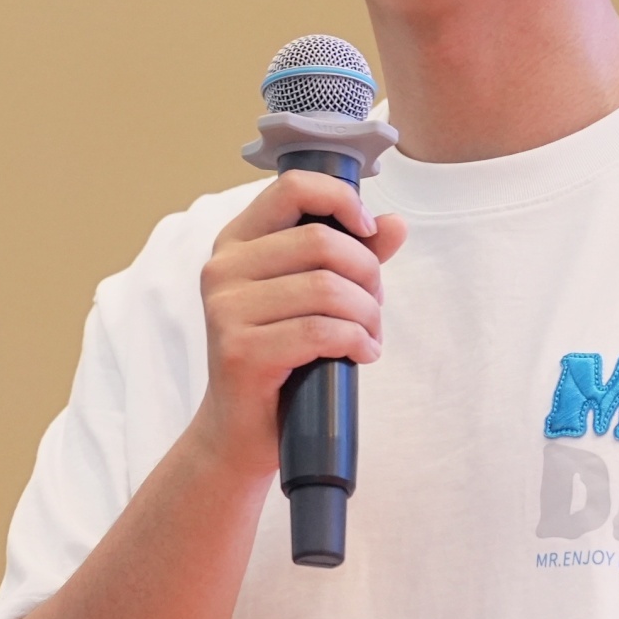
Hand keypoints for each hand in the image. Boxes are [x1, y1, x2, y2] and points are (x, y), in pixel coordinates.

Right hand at [186, 171, 408, 481]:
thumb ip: (351, 256)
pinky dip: (357, 342)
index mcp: (236, 243)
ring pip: (326, 288)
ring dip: (366, 314)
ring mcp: (226, 310)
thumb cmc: (280, 358)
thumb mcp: (312, 298)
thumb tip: (396, 223)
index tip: (367, 230)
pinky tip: (362, 354)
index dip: (341, 199)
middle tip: (374, 307)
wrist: (239, 431)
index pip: (292, 187)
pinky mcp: (240, 351)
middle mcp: (223, 269)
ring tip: (369, 336)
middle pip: (321, 241)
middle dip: (367, 274)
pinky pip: (321, 332)